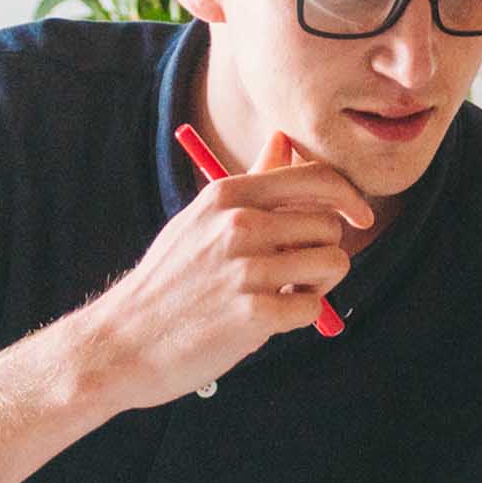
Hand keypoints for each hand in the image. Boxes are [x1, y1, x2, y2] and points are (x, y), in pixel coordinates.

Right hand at [67, 131, 373, 411]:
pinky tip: (273, 318)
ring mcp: (245, 270)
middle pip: (331, 224)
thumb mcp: (201, 218)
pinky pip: (314, 307)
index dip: (349, 196)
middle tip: (295, 273)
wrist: (122, 342)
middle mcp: (238, 225)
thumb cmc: (170, 280)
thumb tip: (282, 140)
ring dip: (320, 284)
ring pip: (333, 264)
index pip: (316, 177)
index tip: (360, 216)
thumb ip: (250, 182)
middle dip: (325, 250)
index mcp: (228, 195)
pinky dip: (304, 316)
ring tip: (285, 293)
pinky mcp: (252, 314)